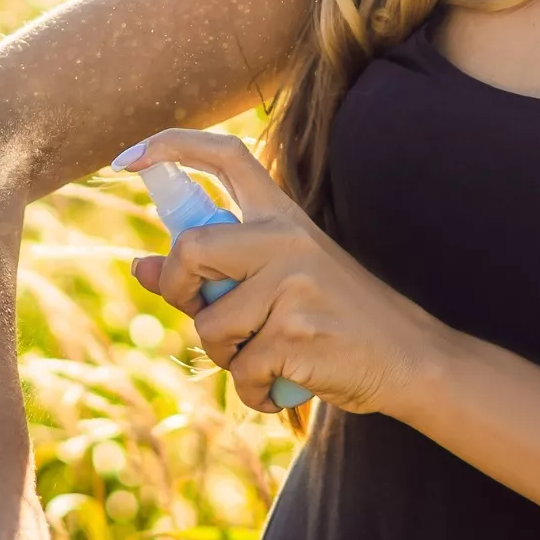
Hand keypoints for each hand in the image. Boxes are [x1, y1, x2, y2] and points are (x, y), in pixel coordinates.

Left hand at [120, 130, 450, 415]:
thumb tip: (140, 267)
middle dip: (178, 290)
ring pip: (210, 325)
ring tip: (267, 359)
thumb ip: (213, 272)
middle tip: (201, 312)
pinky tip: (281, 387)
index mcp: (284, 216)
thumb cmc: (339, 320)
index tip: (129, 159)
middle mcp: (288, 239)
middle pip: (191, 247)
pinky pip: (240, 371)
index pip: (226, 157)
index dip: (172, 147)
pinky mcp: (297, 334)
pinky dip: (252, 392)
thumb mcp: (281, 283)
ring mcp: (294, 285)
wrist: (410, 359)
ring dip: (226, 357)